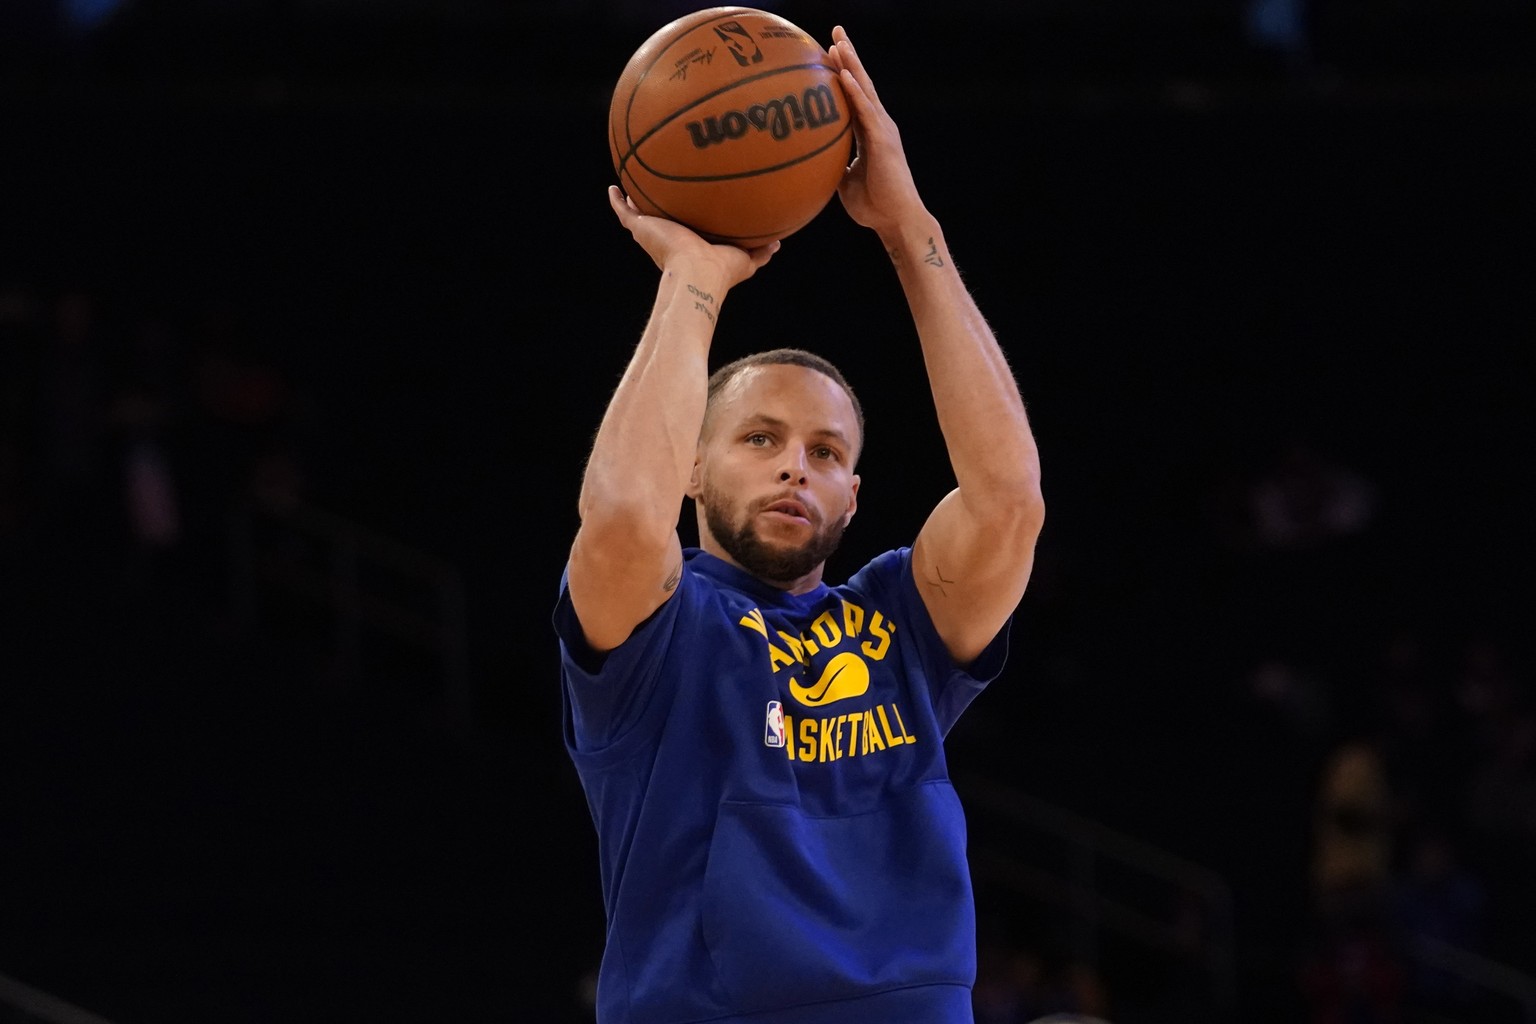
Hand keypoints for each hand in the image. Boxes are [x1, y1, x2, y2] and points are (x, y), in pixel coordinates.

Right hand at [607, 187, 778, 285]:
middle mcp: (669, 240)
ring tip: (632, 189)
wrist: (698, 274)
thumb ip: (760, 251)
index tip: (691, 211)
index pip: (686, 233)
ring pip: (640, 217)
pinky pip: (624, 212)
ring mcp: (653, 234)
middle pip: (661, 224)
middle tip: (660, 197)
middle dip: (660, 213)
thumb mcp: (746, 259)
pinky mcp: (641, 229)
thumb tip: (778, 244)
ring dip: (636, 204)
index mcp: (690, 246)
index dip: (687, 223)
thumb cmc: (721, 272)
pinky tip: (613, 188)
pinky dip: (617, 201)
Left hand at [827, 26, 928, 237]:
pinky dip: (855, 91)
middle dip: (849, 58)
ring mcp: (883, 130)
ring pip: (865, 90)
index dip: (843, 74)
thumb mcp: (844, 182)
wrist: (896, 221)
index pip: (854, 97)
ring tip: (838, 41)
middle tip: (835, 33)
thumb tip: (810, 161)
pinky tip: (844, 74)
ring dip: (852, 64)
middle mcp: (878, 125)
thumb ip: (832, 165)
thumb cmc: (873, 206)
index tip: (829, 53)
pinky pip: (866, 112)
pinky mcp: (884, 141)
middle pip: (861, 84)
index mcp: (869, 133)